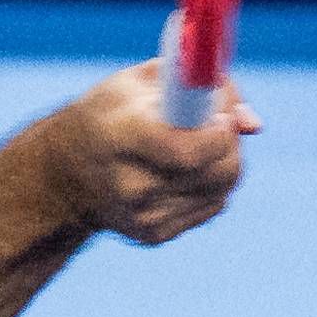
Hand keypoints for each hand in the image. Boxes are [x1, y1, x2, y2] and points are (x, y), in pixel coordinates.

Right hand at [38, 68, 257, 245]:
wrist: (64, 176)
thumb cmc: (111, 114)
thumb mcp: (142, 81)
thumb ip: (204, 87)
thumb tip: (253, 125)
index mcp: (120, 135)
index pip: (186, 150)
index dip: (218, 133)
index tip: (223, 115)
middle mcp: (130, 183)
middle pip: (215, 173)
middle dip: (230, 144)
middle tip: (221, 124)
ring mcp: (143, 216)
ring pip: (222, 189)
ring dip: (224, 161)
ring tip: (197, 143)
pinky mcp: (155, 235)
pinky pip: (212, 205)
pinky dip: (211, 184)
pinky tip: (186, 170)